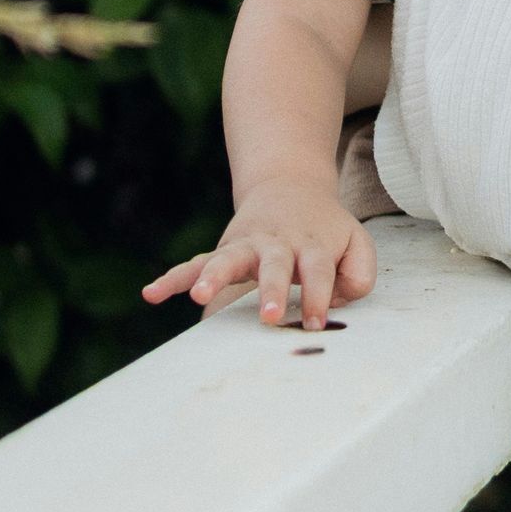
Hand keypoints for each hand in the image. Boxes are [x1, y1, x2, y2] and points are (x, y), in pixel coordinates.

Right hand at [143, 175, 376, 330]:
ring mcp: (247, 245)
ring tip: (200, 297)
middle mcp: (277, 243)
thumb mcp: (357, 243)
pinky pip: (195, 264)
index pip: (319, 271)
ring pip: (229, 259)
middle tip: (269, 317)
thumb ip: (359, 274)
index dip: (319, 297)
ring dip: (214, 277)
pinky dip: (173, 278)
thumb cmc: (326, 229)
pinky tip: (151, 294)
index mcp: (313, 243)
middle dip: (271, 291)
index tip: (315, 324)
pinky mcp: (224, 250)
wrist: (290, 187)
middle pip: (275, 265)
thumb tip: (334, 302)